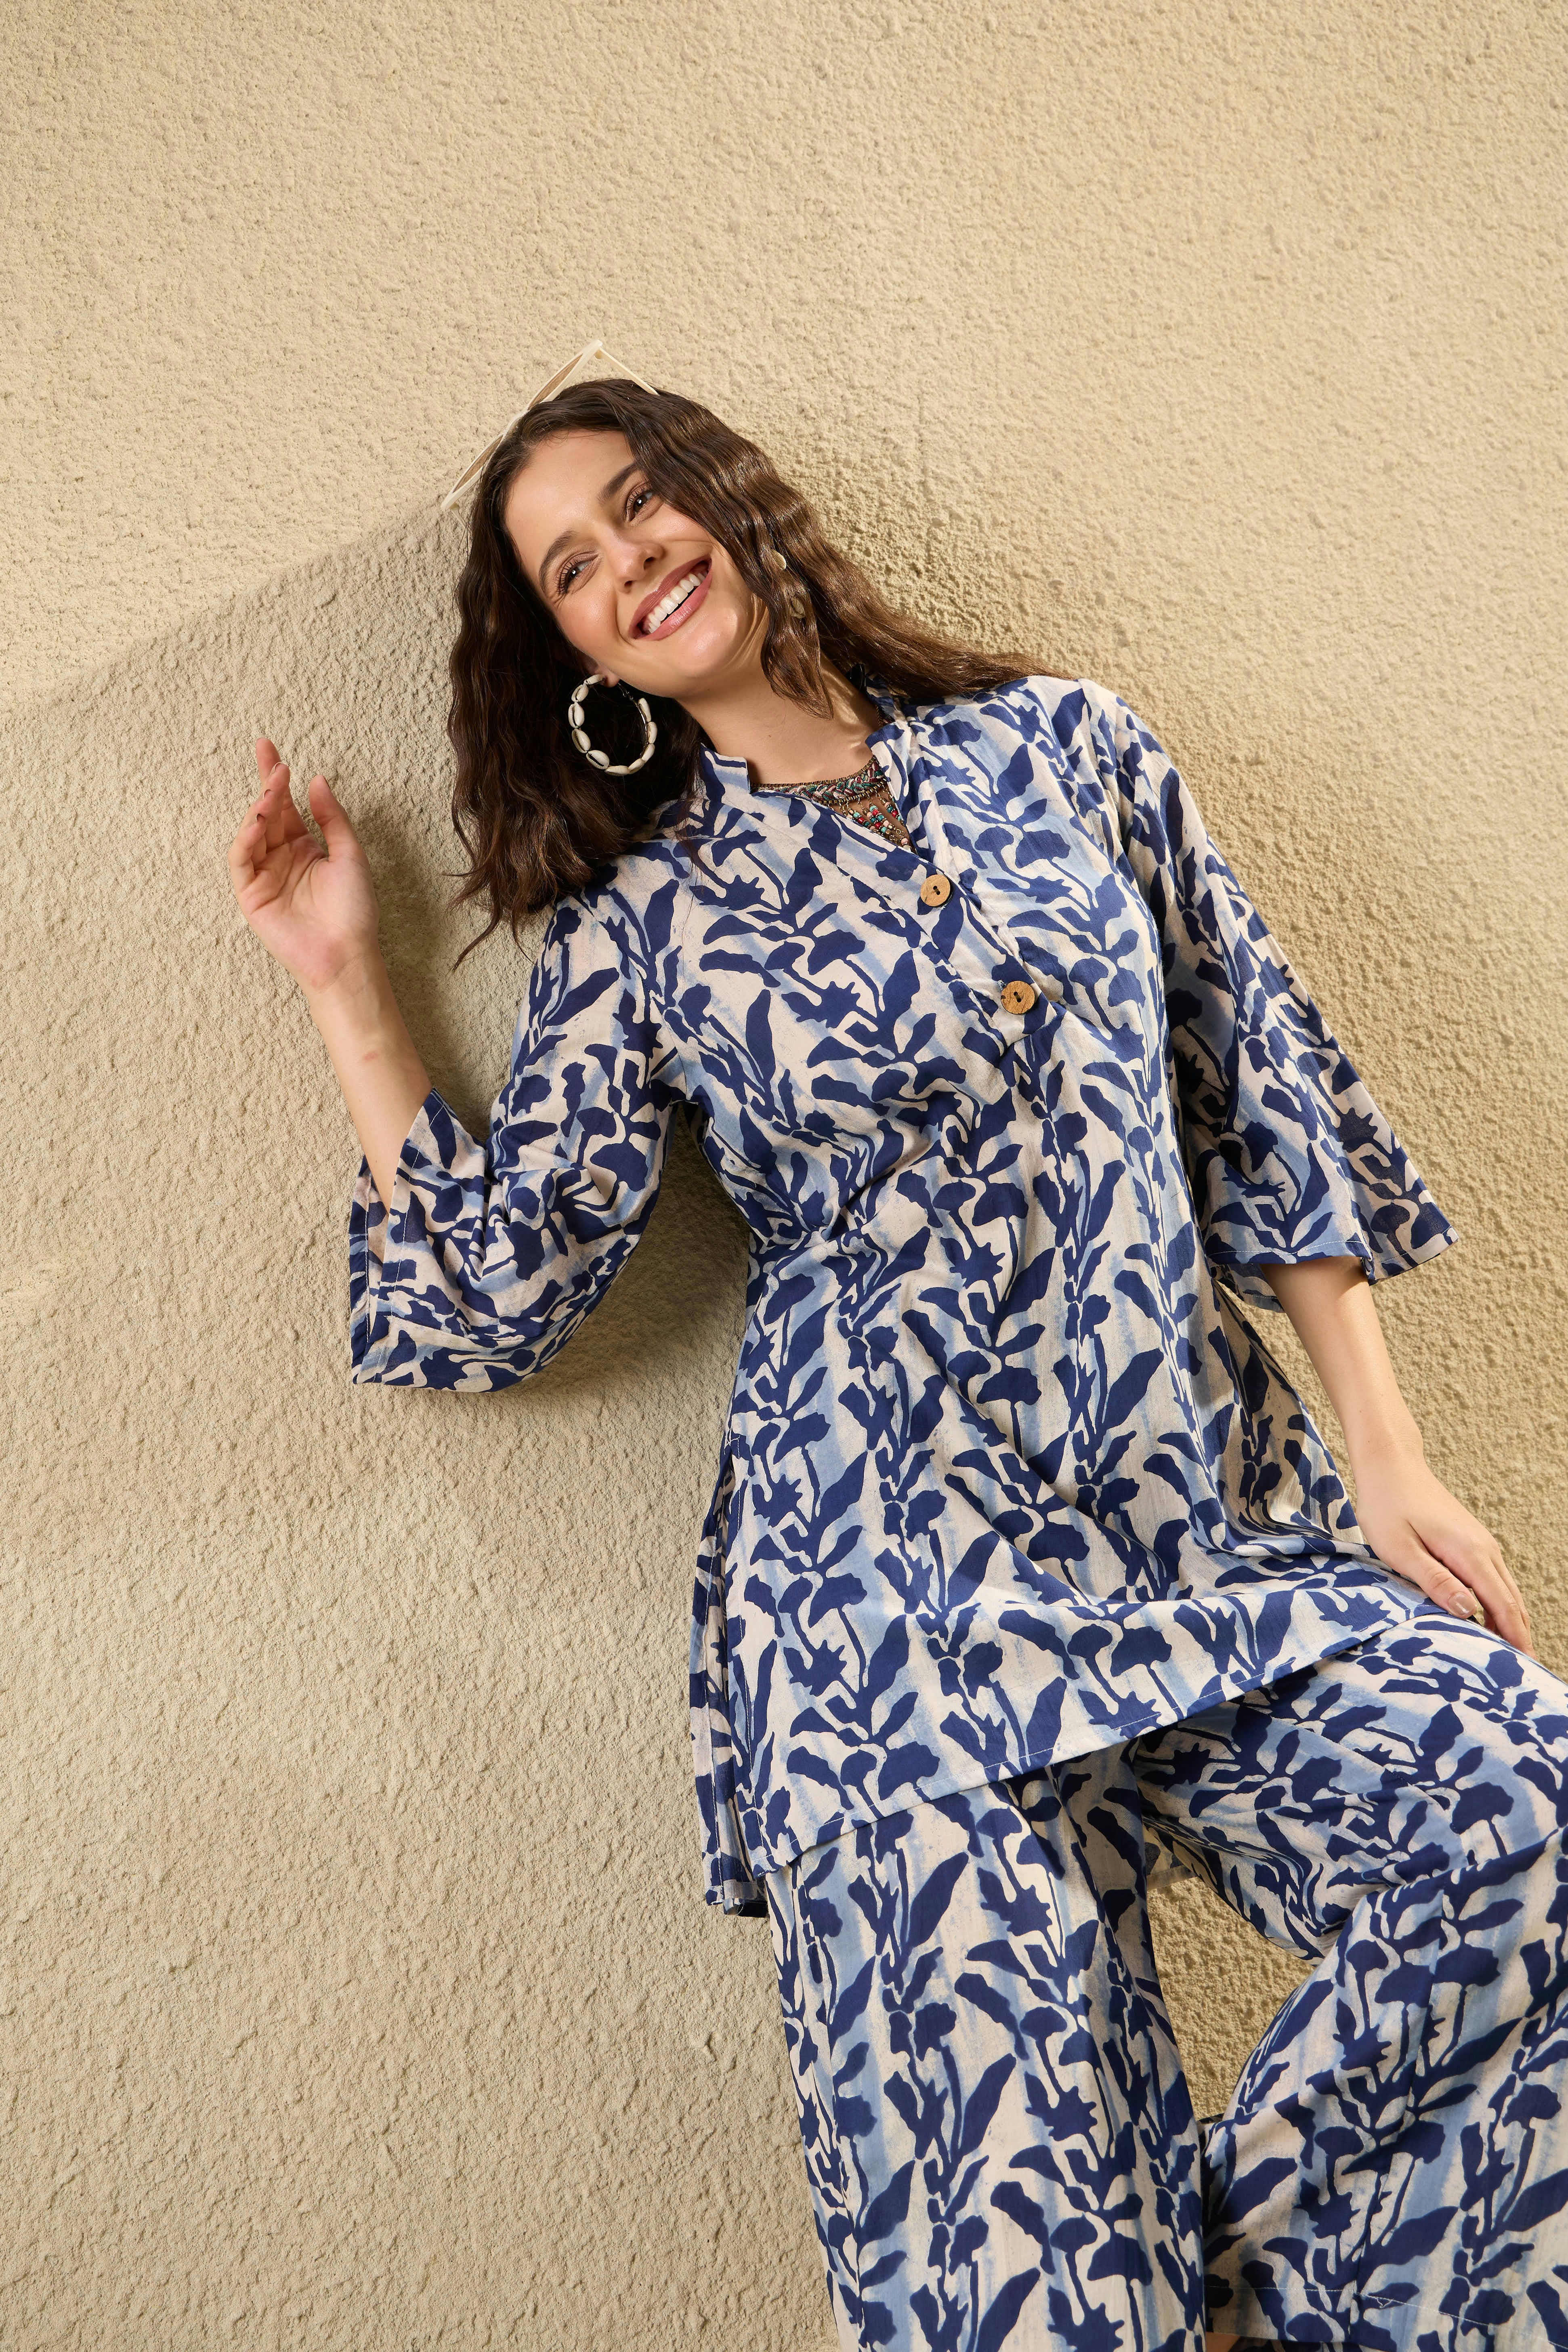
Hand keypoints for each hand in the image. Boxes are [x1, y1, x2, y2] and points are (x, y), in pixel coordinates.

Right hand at [227, 739, 380, 999]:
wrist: (347, 954)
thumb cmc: (354, 911)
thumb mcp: (350, 855)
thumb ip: (332, 818)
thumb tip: (316, 779)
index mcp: (305, 848)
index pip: (286, 806)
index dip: (278, 778)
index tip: (272, 750)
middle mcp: (282, 858)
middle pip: (267, 812)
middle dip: (266, 782)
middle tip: (266, 752)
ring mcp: (264, 875)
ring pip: (251, 832)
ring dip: (259, 807)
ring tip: (273, 788)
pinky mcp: (251, 894)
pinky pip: (241, 859)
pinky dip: (247, 837)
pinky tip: (260, 819)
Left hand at [1353, 1445, 1533, 1655]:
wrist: (1390, 1466)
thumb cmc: (1388, 1506)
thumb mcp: (1401, 1550)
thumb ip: (1435, 1581)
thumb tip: (1469, 1611)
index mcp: (1469, 1553)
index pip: (1501, 1605)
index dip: (1514, 1639)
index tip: (1524, 1670)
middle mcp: (1484, 1549)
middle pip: (1511, 1602)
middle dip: (1518, 1637)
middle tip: (1519, 1675)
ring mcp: (1481, 1544)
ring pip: (1505, 1591)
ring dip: (1510, 1622)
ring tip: (1508, 1658)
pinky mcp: (1471, 1542)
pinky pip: (1494, 1579)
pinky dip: (1499, 1604)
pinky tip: (1490, 1623)